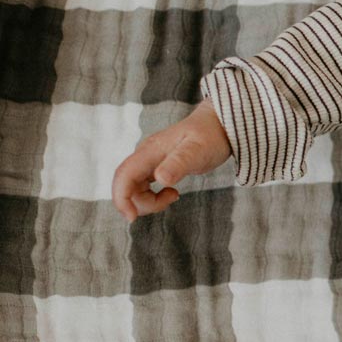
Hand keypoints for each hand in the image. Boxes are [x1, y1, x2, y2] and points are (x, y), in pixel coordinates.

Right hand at [111, 99, 231, 222]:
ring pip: (134, 187)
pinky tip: (172, 193)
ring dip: (148, 201)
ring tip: (174, 196)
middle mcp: (145, 155)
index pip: (124, 175)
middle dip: (139, 202)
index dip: (121, 198)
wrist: (220, 124)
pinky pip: (144, 186)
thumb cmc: (211, 135)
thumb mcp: (198, 151)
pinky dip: (153, 196)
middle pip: (126, 185)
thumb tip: (160, 179)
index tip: (132, 217)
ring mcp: (149, 160)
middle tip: (170, 201)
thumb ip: (179, 163)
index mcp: (150, 151)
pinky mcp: (157, 166)